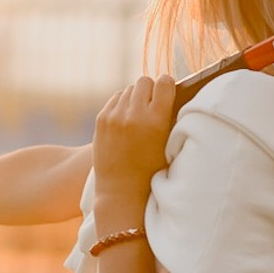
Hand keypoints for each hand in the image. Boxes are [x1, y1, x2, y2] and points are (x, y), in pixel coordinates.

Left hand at [91, 76, 179, 218]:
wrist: (121, 191)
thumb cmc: (152, 170)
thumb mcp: (169, 144)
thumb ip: (170, 116)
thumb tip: (172, 92)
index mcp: (155, 121)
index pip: (164, 82)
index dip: (168, 86)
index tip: (168, 94)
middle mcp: (134, 115)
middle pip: (145, 81)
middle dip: (150, 91)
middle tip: (153, 106)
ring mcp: (114, 116)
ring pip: (129, 89)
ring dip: (135, 98)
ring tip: (139, 116)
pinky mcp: (101, 119)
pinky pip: (116, 98)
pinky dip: (122, 105)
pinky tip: (126, 120)